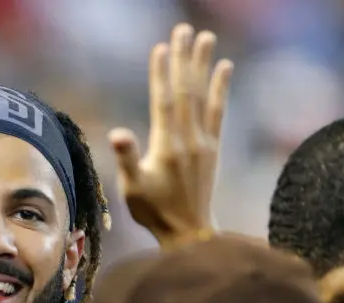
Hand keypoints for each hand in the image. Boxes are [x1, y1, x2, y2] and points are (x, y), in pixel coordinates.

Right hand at [109, 24, 232, 249]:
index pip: (163, 101)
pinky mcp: (213, 148)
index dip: (161, 73)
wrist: (189, 233)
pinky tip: (225, 67)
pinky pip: (219, 112)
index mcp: (166, 147)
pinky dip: (221, 88)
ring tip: (205, 37)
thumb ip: (127, 159)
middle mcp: (188, 140)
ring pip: (203, 96)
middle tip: (183, 29)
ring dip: (203, 65)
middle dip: (183, 58)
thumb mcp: (133, 189)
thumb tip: (118, 133)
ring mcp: (204, 143)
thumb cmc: (154, 212)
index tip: (161, 46)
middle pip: (185, 91)